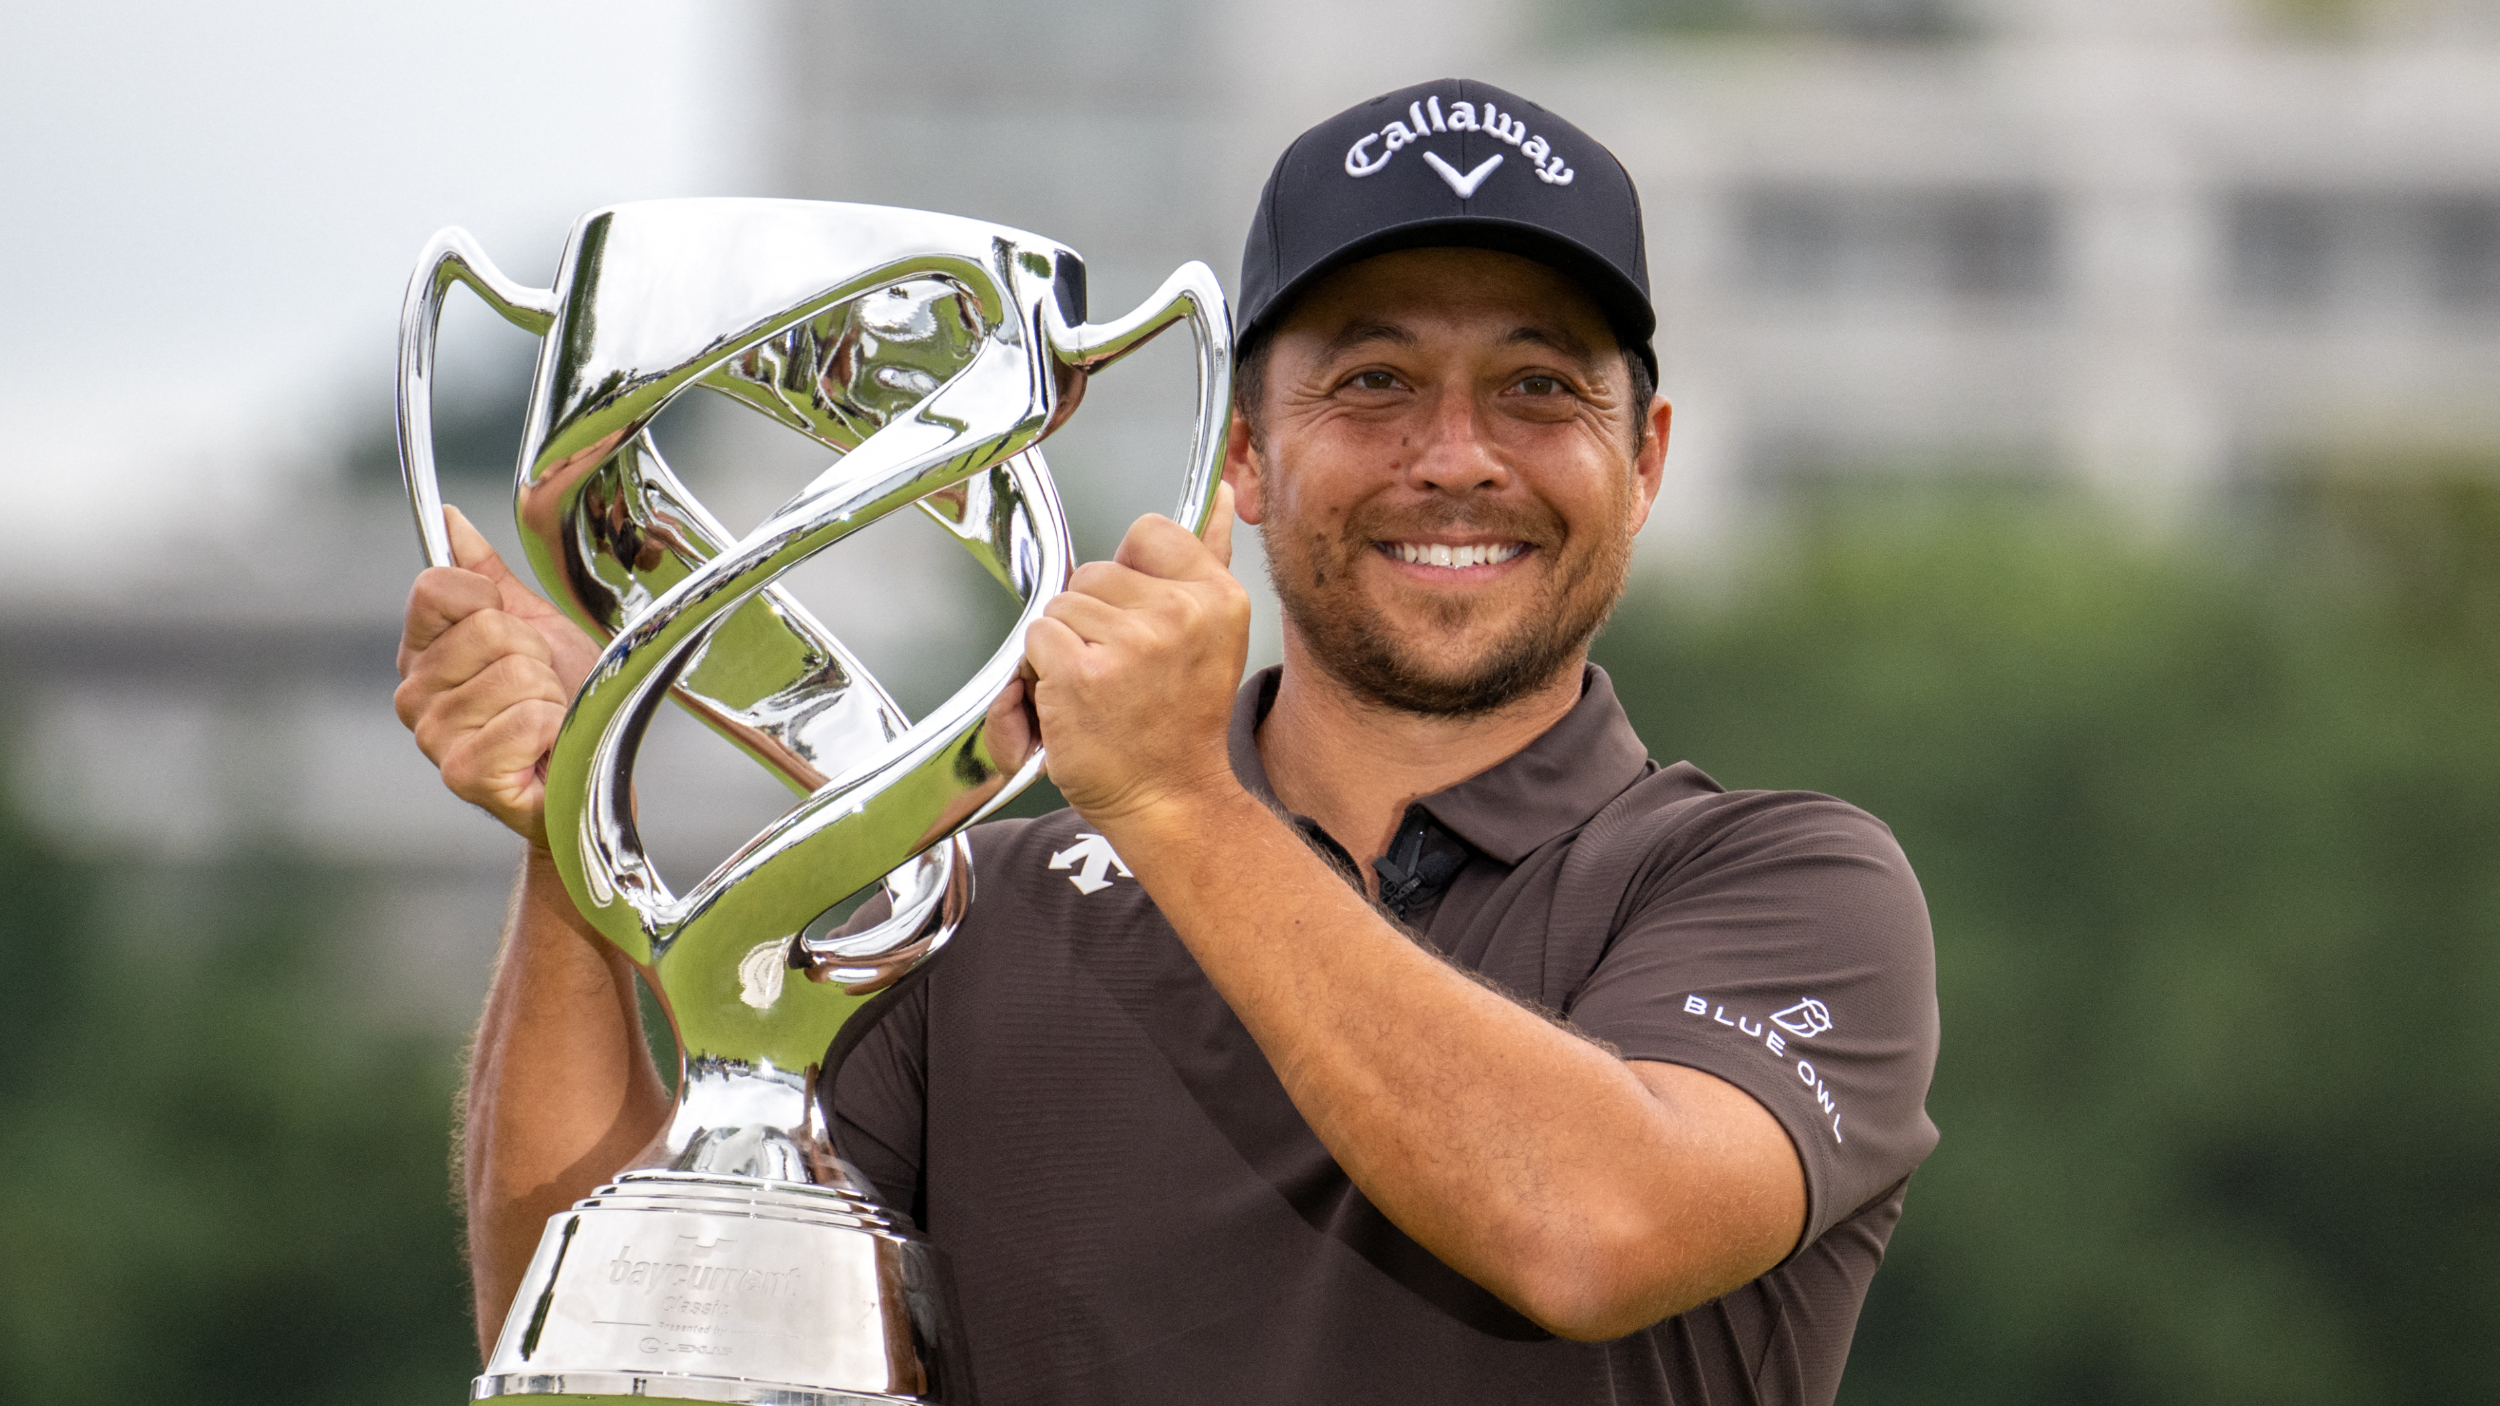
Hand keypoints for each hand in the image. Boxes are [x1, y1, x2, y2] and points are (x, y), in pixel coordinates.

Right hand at [393, 507, 599, 843]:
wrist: (590, 769)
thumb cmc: (563, 700)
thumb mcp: (532, 623)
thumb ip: (487, 575)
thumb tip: (448, 519)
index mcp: (423, 651)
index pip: (437, 588)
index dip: (495, 603)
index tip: (515, 634)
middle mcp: (415, 695)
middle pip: (486, 629)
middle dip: (535, 655)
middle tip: (541, 687)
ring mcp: (435, 738)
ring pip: (515, 675)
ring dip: (550, 696)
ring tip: (545, 720)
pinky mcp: (465, 776)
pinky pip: (527, 720)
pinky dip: (554, 730)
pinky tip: (545, 750)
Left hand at [1025, 484, 1249, 826]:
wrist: (1172, 800)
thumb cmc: (1181, 725)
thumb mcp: (1214, 636)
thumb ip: (1208, 560)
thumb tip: (1224, 496)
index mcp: (1217, 597)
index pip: (1148, 532)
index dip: (1129, 575)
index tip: (1141, 619)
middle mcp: (1180, 613)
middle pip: (1093, 572)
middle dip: (1091, 617)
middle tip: (1122, 670)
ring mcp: (1131, 642)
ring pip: (1061, 606)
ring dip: (1064, 646)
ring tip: (1099, 690)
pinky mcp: (1083, 673)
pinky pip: (1037, 638)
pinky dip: (1040, 672)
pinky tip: (1074, 702)